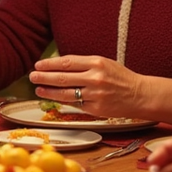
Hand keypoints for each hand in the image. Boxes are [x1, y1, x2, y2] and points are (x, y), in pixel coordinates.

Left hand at [29, 54, 144, 118]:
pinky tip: (54, 98)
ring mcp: (95, 94)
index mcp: (97, 63)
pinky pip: (75, 104)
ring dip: (49, 91)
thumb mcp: (104, 63)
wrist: (139, 94)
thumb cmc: (121, 77)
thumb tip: (60, 66)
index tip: (38, 65)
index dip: (50, 64)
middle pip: (63, 78)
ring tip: (38, 89)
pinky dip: (63, 101)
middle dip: (44, 77)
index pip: (67, 62)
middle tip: (32, 76)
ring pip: (66, 93)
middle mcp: (95, 78)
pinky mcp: (96, 109)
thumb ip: (84, 64)